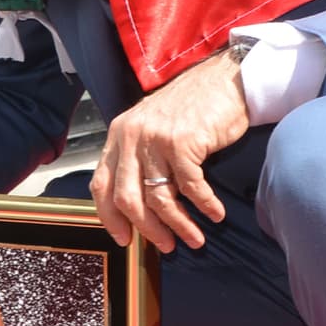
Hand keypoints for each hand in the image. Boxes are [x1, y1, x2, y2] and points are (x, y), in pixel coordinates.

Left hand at [91, 50, 248, 253]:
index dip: (110, 217)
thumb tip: (141, 207)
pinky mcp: (184, 142)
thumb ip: (140, 158)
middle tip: (166, 245)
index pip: (101, 185)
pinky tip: (215, 214)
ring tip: (194, 239)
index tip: (124, 238)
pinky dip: (204, 206)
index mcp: (119, 134)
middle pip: (128, 199)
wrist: (224, 80)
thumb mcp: (152, 127)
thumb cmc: (192, 107)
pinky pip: (191, 187)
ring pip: (160, 198)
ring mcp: (157, 138)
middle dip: (148, 229)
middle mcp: (132, 136)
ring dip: (179, 225)